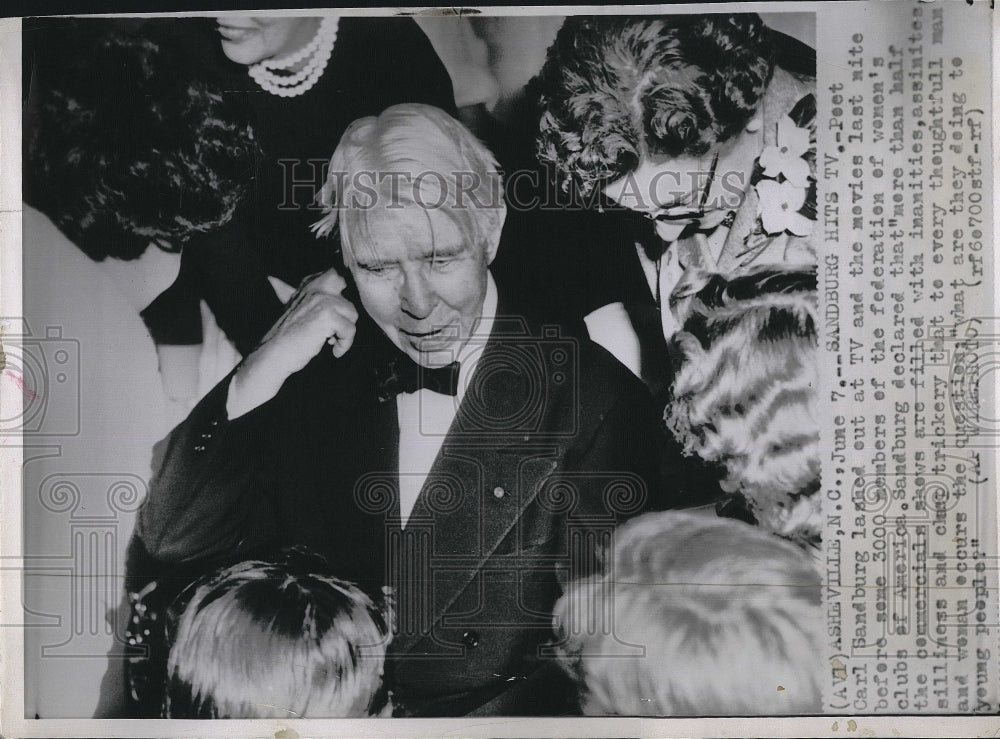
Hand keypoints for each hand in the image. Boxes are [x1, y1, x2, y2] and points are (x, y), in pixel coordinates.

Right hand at [227, 268, 357, 417]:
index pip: (339, 272)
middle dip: (350, 306)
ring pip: (353, 314)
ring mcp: (322, 299)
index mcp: (311, 283)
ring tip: (329, 340)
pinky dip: (345, 344)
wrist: (274, 354)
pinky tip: (333, 350)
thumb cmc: (289, 336)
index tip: (344, 305)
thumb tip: (334, 291)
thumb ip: (319, 298)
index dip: (349, 287)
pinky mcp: (327, 316)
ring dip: (345, 332)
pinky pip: (350, 330)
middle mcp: (316, 286)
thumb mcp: (302, 309)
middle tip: (341, 324)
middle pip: (352, 285)